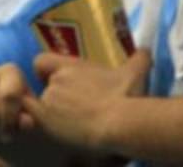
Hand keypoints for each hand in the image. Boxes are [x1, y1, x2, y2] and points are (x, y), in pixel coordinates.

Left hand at [22, 49, 151, 153]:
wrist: (117, 122)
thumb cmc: (125, 95)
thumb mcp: (135, 72)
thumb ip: (139, 58)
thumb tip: (147, 50)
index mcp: (71, 67)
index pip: (41, 62)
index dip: (45, 70)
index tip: (55, 78)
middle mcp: (55, 82)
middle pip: (46, 88)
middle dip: (58, 97)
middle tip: (77, 107)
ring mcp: (48, 103)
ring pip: (43, 108)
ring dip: (54, 114)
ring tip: (74, 124)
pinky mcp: (46, 124)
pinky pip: (35, 123)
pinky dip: (44, 126)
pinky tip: (61, 132)